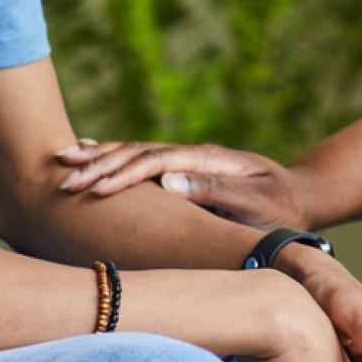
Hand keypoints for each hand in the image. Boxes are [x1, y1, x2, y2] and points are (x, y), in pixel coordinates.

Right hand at [54, 138, 314, 228]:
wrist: (298, 199)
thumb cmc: (280, 208)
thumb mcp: (257, 202)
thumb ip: (216, 192)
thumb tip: (168, 182)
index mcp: (208, 160)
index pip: (157, 161)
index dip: (124, 174)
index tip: (94, 188)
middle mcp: (193, 156)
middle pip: (138, 152)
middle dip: (100, 164)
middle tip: (63, 177)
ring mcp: (186, 162)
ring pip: (135, 153)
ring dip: (100, 157)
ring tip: (63, 160)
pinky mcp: (182, 172)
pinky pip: (141, 163)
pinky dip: (113, 159)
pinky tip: (89, 156)